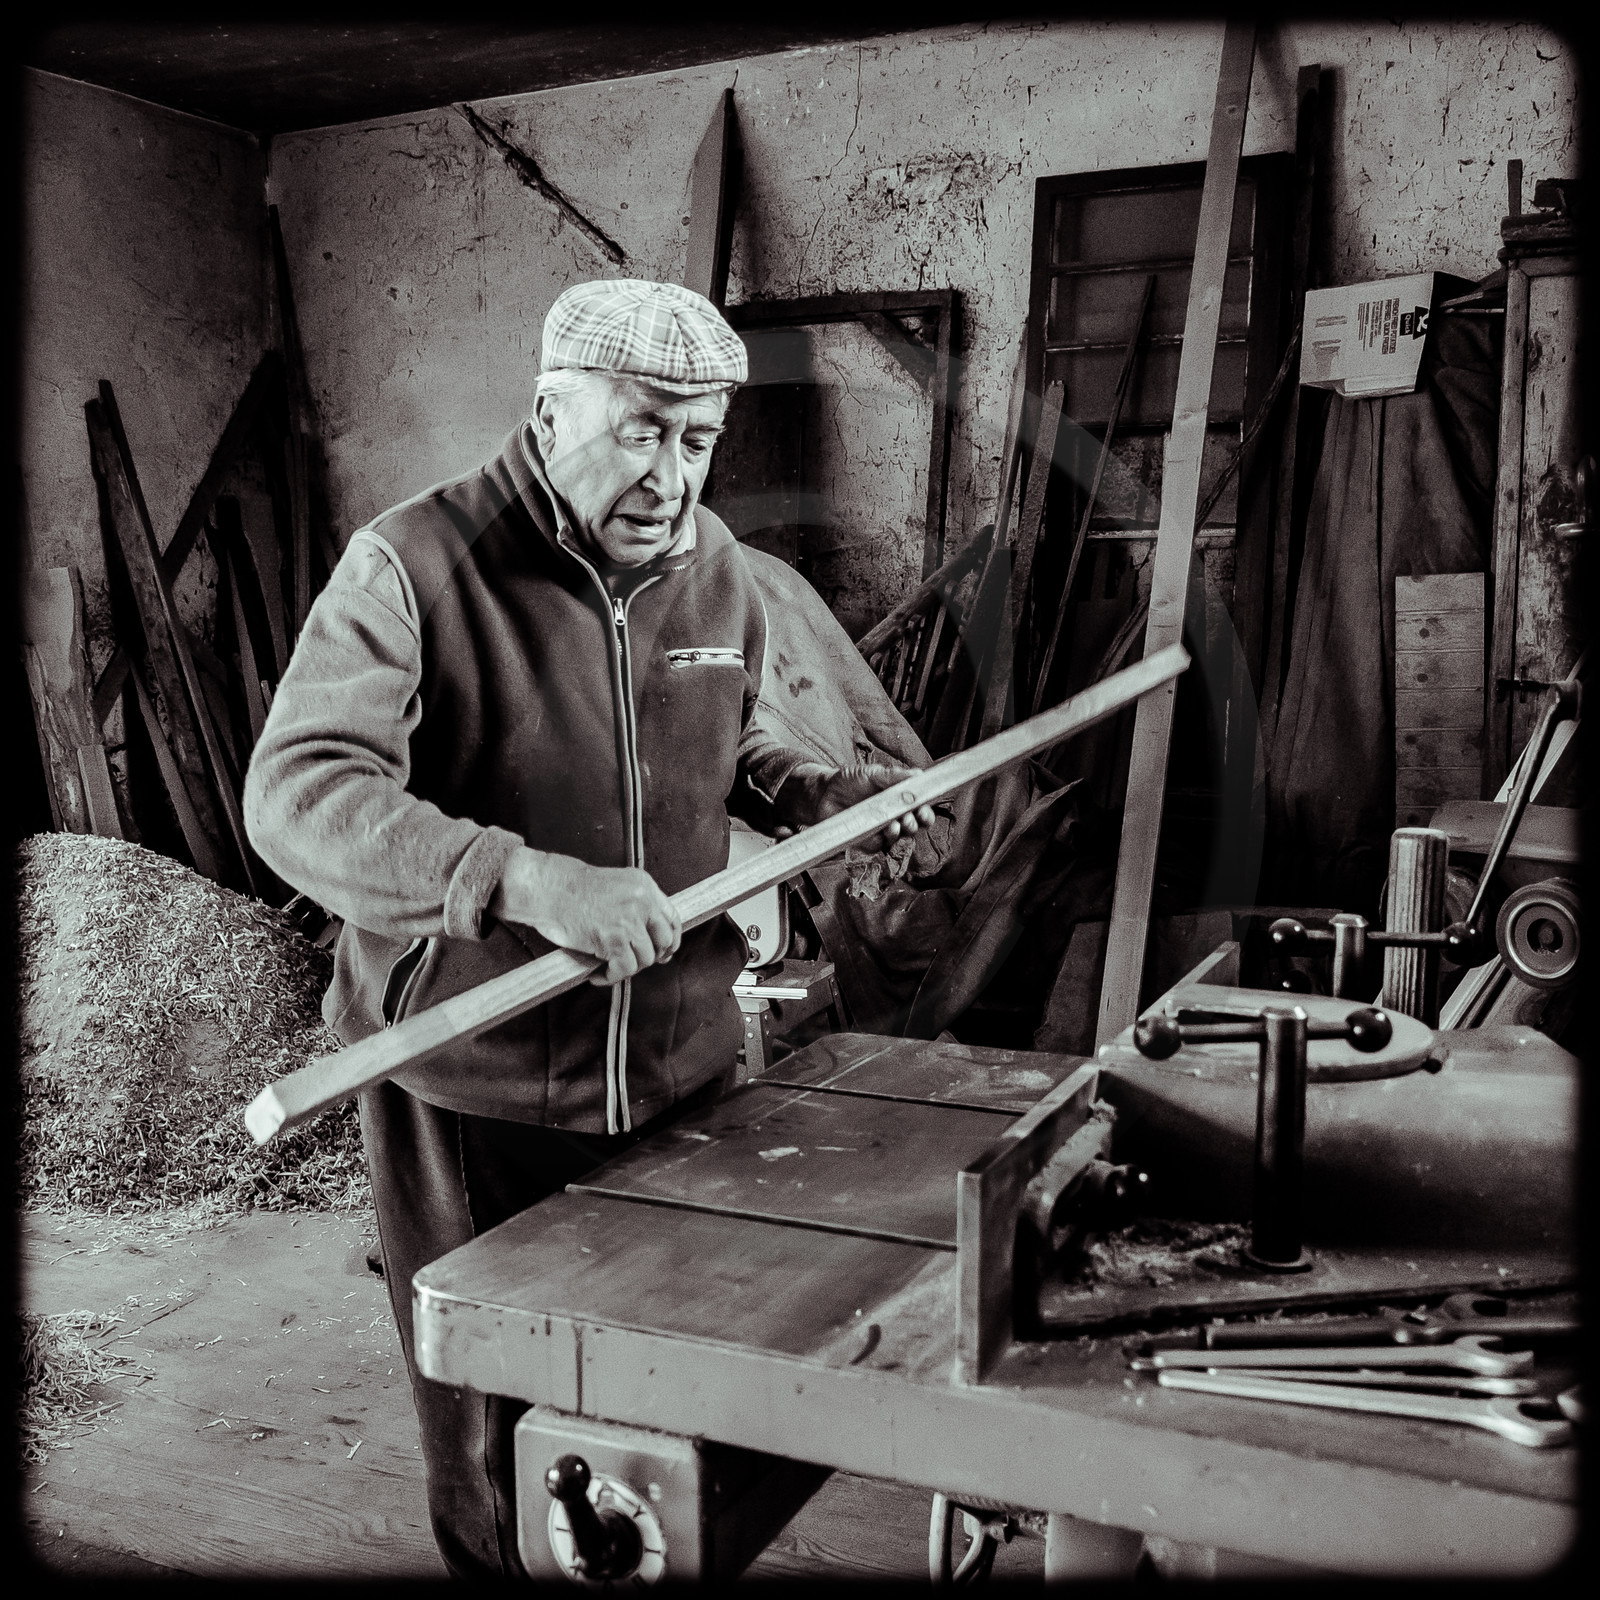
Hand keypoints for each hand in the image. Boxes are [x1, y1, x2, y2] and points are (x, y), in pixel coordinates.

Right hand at [491, 847, 680, 985]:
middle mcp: (641, 901)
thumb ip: (637, 906)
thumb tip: (653, 937)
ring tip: (608, 966)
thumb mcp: (616, 886)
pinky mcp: (613, 938)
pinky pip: (624, 968)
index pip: (672, 918)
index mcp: (644, 885)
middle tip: (632, 962)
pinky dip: (611, 977)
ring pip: (645, 958)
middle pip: (663, 941)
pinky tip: (598, 973)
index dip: (670, 940)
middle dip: (650, 957)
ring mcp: (629, 919)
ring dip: (626, 968)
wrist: (549, 888)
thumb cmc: (573, 890)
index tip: (664, 952)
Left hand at [774, 761, 937, 849]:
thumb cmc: (849, 780)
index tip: (924, 811)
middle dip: (916, 824)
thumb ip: (895, 776)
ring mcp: (879, 831)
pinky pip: (879, 846)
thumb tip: (920, 775)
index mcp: (899, 800)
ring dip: (901, 833)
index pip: (919, 810)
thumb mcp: (873, 774)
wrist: (823, 793)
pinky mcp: (865, 842)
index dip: (925, 813)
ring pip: (898, 839)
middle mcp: (892, 817)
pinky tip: (882, 832)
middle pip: (913, 827)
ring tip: (896, 824)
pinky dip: (882, 840)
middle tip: (911, 818)